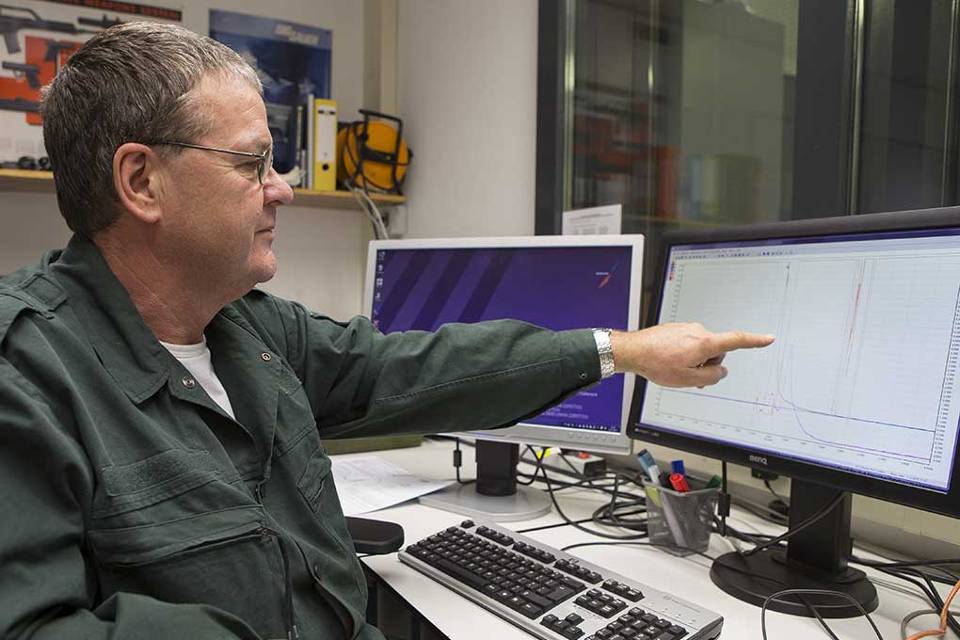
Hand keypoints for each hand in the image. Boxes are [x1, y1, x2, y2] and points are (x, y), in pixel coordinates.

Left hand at [610, 322, 773, 387]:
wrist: (634, 350)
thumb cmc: (657, 364)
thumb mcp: (689, 379)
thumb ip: (712, 377)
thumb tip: (721, 371)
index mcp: (704, 343)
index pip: (736, 340)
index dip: (754, 341)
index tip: (768, 338)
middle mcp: (698, 331)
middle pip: (716, 352)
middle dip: (707, 365)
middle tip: (689, 375)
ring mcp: (687, 328)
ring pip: (702, 349)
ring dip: (694, 360)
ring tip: (675, 367)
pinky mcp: (678, 328)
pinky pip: (690, 344)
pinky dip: (685, 354)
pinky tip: (669, 360)